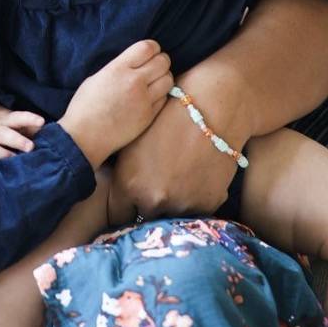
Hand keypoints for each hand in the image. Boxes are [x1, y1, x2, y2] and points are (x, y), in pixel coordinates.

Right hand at [0, 101, 45, 167]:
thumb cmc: (7, 128)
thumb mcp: (17, 123)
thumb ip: (32, 130)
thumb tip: (55, 138)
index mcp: (5, 120)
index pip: (17, 117)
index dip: (29, 118)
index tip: (41, 122)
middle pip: (2, 133)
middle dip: (16, 140)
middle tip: (31, 147)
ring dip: (1, 154)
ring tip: (14, 160)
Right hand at [58, 40, 172, 167]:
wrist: (85, 136)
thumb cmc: (84, 106)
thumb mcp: (97, 78)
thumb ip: (118, 68)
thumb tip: (134, 64)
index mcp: (118, 68)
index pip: (148, 47)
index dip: (152, 48)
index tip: (150, 52)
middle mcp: (134, 82)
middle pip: (163, 62)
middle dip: (160, 61)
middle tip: (154, 66)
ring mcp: (144, 100)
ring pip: (168, 80)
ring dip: (163, 77)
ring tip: (154, 82)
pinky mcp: (149, 116)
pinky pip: (164, 98)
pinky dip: (160, 95)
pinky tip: (150, 98)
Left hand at [111, 67, 247, 217]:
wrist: (210, 109)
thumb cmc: (167, 117)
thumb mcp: (133, 143)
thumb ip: (124, 174)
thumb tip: (121, 195)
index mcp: (129, 185)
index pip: (117, 214)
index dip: (123, 207)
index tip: (129, 202)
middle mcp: (154, 201)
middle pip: (144, 217)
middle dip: (147, 206)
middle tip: (156, 187)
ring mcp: (182, 205)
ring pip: (171, 216)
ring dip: (173, 204)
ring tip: (179, 178)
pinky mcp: (208, 204)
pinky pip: (196, 209)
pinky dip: (195, 198)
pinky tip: (196, 175)